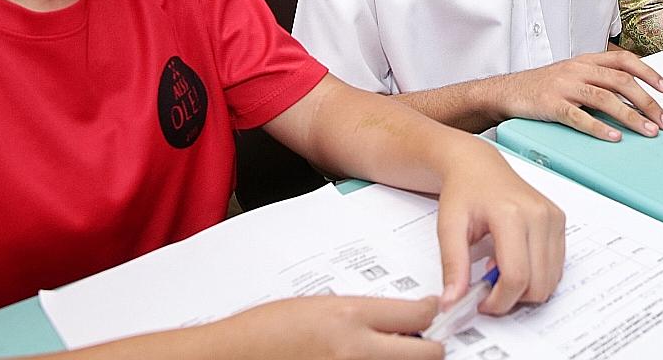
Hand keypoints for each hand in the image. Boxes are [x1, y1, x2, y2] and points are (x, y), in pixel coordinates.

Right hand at [217, 294, 441, 359]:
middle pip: (427, 354)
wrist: (233, 356)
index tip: (430, 312)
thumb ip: (360, 315)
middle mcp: (355, 352)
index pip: (417, 314)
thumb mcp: (318, 307)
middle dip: (429, 348)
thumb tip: (395, 322)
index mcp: (349, 317)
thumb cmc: (265, 332)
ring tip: (388, 354)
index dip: (429, 312)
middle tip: (424, 344)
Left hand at [434, 142, 565, 314]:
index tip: (480, 302)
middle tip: (488, 286)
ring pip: (550, 280)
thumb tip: (453, 301)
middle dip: (511, 298)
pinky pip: (556, 267)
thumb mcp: (448, 227)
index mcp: (511, 214)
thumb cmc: (464, 191)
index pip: (516, 277)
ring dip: (525, 287)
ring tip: (499, 268)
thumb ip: (452, 265)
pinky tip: (513, 259)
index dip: (498, 301)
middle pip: (537, 284)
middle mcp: (539, 215)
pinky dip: (536, 275)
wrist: (477, 165)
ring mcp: (553, 218)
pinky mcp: (559, 221)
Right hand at [502, 52, 662, 140]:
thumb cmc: (543, 85)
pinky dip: (599, 128)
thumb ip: (600, 79)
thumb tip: (633, 96)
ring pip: (605, 99)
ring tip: (647, 131)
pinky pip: (579, 117)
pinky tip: (613, 137)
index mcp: (586, 60)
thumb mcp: (573, 73)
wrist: (508, 91)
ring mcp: (565, 86)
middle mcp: (578, 69)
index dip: (648, 73)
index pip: (624, 60)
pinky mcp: (552, 105)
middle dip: (647, 102)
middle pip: (621, 82)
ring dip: (631, 116)